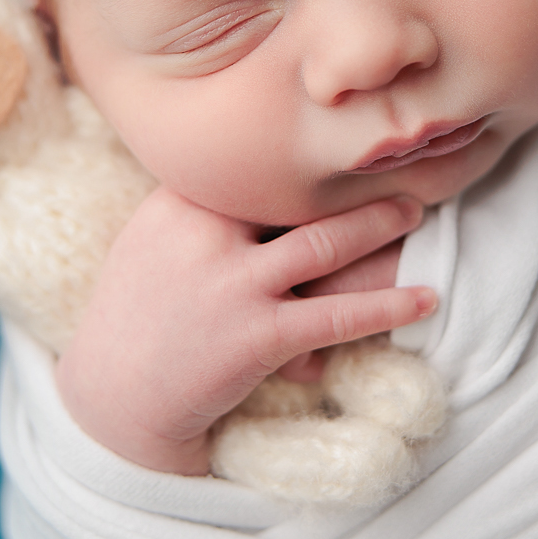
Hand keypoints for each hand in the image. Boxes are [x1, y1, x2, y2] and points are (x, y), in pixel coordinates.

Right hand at [55, 187, 434, 475]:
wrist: (112, 397)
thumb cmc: (136, 318)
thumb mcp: (152, 241)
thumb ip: (199, 209)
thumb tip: (256, 183)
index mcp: (177, 201)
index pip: (254, 169)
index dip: (301, 157)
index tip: (340, 141)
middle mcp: (203, 233)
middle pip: (295, 197)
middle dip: (351, 182)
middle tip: (397, 165)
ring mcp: (231, 284)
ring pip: (324, 244)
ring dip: (378, 226)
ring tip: (416, 213)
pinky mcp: (257, 336)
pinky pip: (338, 316)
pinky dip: (388, 306)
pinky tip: (425, 300)